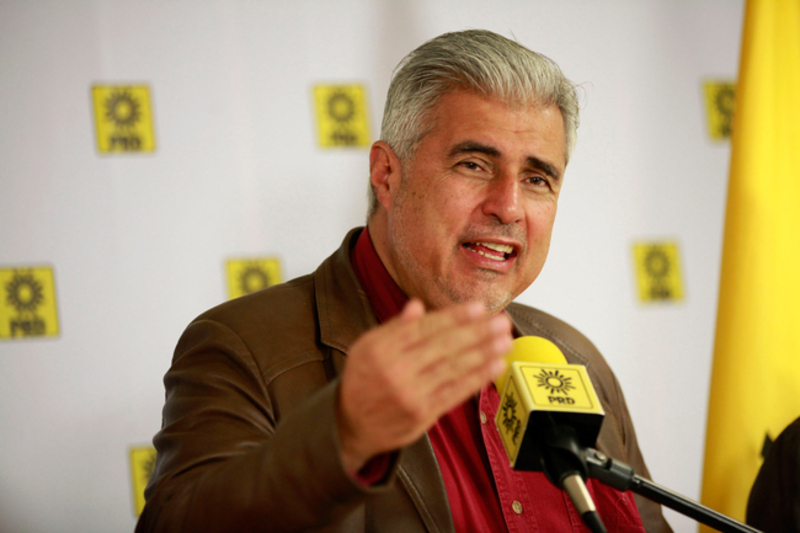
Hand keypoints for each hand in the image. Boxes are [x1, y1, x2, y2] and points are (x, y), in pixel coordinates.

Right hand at [336, 299, 511, 471]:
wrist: (350, 425)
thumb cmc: (363, 380)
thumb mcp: (367, 347)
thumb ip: (394, 328)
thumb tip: (417, 306)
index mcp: (382, 349)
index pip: (425, 328)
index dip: (454, 317)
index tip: (479, 307)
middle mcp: (396, 371)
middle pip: (444, 347)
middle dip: (477, 333)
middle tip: (502, 321)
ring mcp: (411, 395)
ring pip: (454, 369)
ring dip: (484, 353)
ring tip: (506, 341)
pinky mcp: (424, 415)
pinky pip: (456, 393)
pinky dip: (478, 378)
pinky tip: (495, 365)